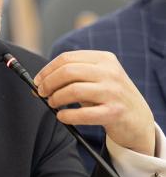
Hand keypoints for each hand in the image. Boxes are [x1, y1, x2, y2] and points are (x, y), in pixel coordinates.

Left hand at [34, 50, 155, 156]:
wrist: (138, 118)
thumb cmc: (108, 96)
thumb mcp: (94, 79)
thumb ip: (71, 77)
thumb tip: (38, 84)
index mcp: (103, 59)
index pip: (66, 58)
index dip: (47, 70)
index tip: (37, 81)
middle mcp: (110, 72)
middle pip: (68, 71)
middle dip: (48, 83)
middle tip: (42, 93)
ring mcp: (114, 92)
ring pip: (73, 90)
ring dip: (56, 98)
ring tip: (52, 104)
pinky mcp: (115, 112)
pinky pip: (83, 113)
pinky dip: (67, 116)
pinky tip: (62, 117)